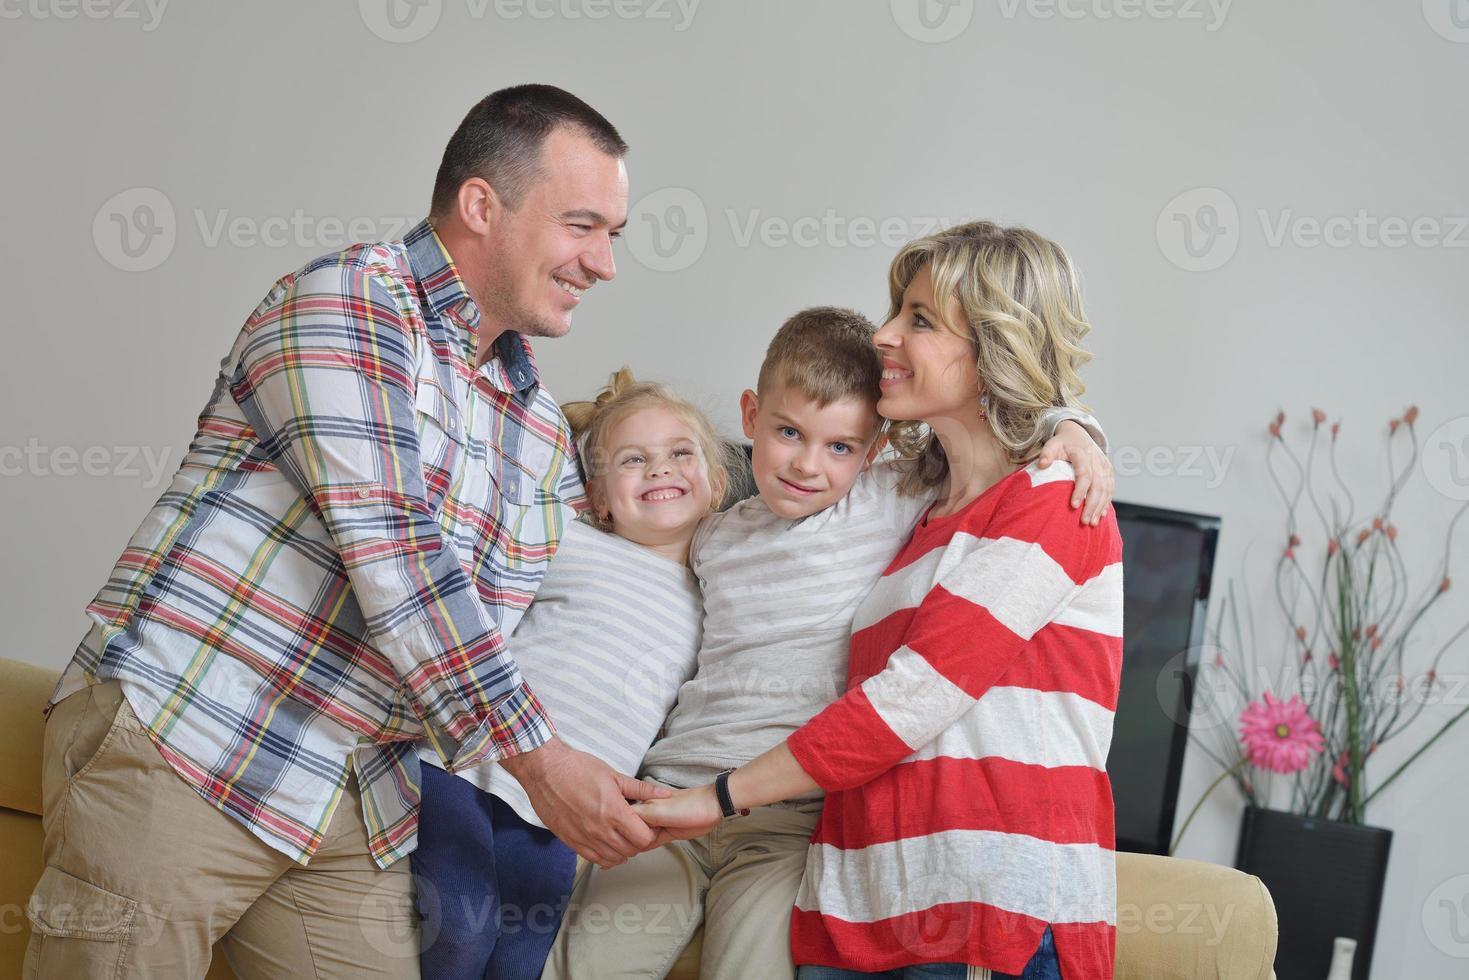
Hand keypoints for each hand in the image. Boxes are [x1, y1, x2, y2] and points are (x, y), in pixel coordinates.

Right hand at [500, 737, 671, 868]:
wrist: (545, 771)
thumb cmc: (577, 769)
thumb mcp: (613, 775)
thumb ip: (640, 789)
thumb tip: (663, 794)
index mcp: (614, 812)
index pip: (644, 838)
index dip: (650, 833)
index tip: (648, 825)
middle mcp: (600, 830)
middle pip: (631, 851)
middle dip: (638, 842)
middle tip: (636, 829)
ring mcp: (584, 838)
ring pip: (613, 859)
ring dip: (621, 850)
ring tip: (621, 835)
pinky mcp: (571, 841)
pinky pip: (594, 859)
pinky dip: (604, 855)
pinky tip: (605, 842)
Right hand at [631, 785, 721, 847]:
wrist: (711, 808)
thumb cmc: (688, 804)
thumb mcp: (658, 809)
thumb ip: (638, 814)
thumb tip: (620, 821)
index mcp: (641, 804)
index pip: (623, 823)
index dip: (626, 832)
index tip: (631, 835)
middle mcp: (645, 814)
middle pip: (629, 834)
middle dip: (633, 841)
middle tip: (644, 838)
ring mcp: (654, 824)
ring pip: (638, 840)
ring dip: (639, 844)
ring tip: (651, 839)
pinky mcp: (663, 833)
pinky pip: (649, 843)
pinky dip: (645, 847)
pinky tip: (644, 848)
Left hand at [1037, 420, 1113, 525]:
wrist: (1079, 434)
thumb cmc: (1062, 443)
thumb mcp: (1052, 444)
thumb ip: (1046, 453)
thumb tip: (1042, 465)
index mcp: (1082, 454)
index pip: (1084, 474)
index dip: (1080, 490)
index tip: (1073, 505)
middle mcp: (1097, 460)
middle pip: (1098, 485)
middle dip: (1092, 504)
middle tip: (1084, 521)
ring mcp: (1105, 466)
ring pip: (1106, 489)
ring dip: (1100, 507)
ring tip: (1092, 523)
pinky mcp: (1109, 471)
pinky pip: (1111, 488)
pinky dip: (1107, 502)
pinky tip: (1101, 515)